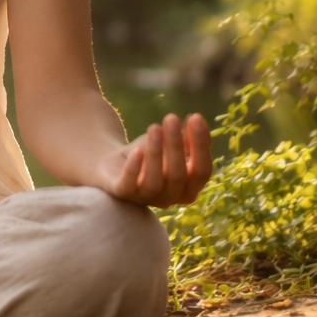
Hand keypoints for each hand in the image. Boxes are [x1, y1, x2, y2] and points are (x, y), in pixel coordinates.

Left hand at [96, 112, 212, 207]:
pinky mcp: (122, 193)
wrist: (114, 165)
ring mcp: (146, 198)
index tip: (195, 118)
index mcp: (189, 189)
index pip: (203, 171)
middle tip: (172, 118)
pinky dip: (134, 168)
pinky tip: (137, 150)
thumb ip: (187, 138)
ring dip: (156, 153)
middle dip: (176, 145)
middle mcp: (171, 198)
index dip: (201, 146)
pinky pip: (128, 185)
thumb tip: (197, 121)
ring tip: (155, 128)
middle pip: (179, 175)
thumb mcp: (170, 145)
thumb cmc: (150, 155)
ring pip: (155, 181)